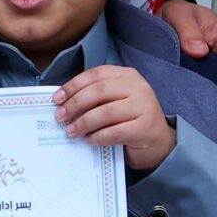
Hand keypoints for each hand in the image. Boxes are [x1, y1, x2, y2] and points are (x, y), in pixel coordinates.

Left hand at [54, 65, 179, 173]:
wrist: (160, 142)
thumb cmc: (131, 119)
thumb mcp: (116, 100)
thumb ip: (96, 96)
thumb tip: (63, 101)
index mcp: (128, 75)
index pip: (96, 75)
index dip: (74, 86)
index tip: (57, 98)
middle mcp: (138, 87)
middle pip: (99, 91)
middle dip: (75, 104)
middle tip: (60, 117)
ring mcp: (144, 107)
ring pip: (106, 112)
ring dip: (83, 122)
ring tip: (71, 131)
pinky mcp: (145, 128)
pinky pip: (114, 132)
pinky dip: (97, 136)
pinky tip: (89, 140)